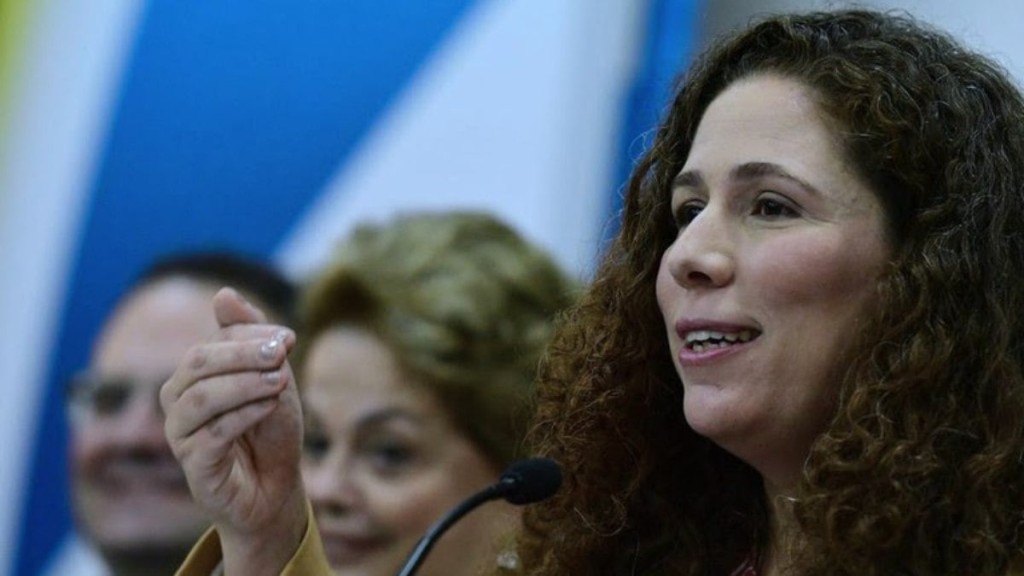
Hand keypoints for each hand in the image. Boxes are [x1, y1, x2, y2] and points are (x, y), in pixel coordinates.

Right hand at [161, 287, 306, 573]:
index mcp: (194, 375)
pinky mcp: (193, 465)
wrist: (276, 485)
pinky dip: (244, 415)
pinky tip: (270, 406)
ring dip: (245, 384)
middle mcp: (178, 401)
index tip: (289, 339)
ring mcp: (181, 434)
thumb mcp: (271, 376)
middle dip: (242, 354)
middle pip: (198, 364)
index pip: (212, 342)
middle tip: (282, 353)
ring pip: (201, 399)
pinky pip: (212, 434)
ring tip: (281, 381)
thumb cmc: (270, 429)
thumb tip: (224, 293)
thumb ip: (251, 337)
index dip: (249, 336)